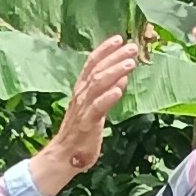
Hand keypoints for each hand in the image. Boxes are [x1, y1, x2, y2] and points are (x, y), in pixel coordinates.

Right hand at [32, 36, 146, 194]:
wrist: (63, 156)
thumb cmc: (80, 133)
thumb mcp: (95, 109)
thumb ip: (106, 92)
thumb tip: (122, 78)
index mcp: (81, 90)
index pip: (92, 64)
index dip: (105, 50)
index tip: (119, 38)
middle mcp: (80, 95)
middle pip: (98, 70)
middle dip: (115, 57)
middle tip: (132, 47)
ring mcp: (82, 108)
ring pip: (98, 84)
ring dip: (115, 72)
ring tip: (130, 63)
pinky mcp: (86, 123)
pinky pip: (97, 107)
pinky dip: (108, 97)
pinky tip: (119, 90)